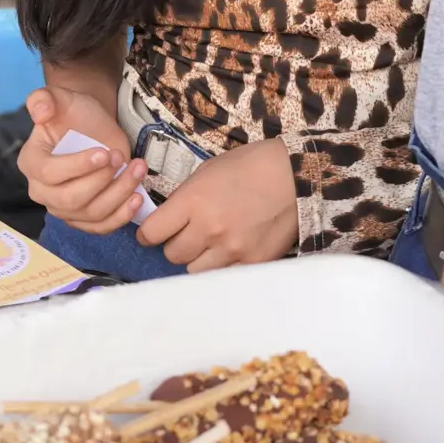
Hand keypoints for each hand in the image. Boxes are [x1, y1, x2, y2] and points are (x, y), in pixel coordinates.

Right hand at [17, 87, 145, 234]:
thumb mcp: (60, 97)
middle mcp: (42, 191)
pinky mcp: (83, 219)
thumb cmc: (74, 113)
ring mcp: (63, 209)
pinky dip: (121, 216)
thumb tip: (40, 113)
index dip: (79, 166)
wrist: (92, 126)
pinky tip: (136, 198)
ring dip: (119, 194)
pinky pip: (101, 227)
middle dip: (102, 181)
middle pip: (71, 199)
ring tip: (137, 169)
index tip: (104, 153)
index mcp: (31, 162)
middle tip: (120, 157)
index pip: (50, 173)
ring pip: (91, 214)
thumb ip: (44, 99)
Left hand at [137, 137, 297, 272]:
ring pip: (194, 270)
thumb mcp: (206, 172)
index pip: (152, 233)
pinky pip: (222, 275)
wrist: (294, 175)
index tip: (154, 232)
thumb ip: (184, 198)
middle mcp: (209, 229)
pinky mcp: (252, 262)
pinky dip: (221, 265)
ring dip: (197, 258)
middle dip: (175, 244)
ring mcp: (231, 249)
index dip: (149, 233)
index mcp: (193, 201)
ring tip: (211, 243)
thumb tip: (167, 219)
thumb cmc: (249, 167)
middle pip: (171, 254)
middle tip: (187, 234)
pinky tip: (230, 249)